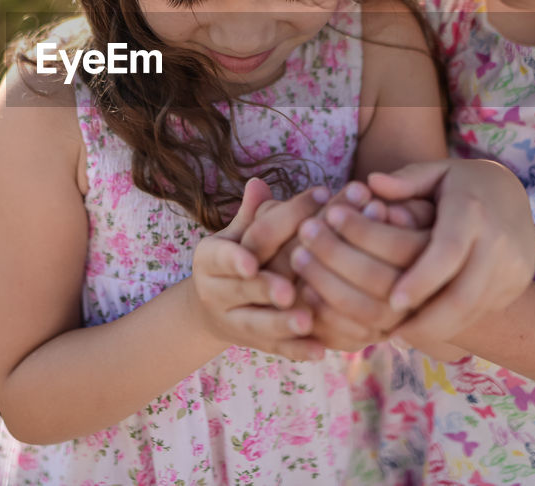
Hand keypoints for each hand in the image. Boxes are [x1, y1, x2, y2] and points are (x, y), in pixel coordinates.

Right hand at [190, 178, 322, 359]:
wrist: (212, 310)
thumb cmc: (239, 258)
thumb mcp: (240, 234)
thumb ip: (254, 214)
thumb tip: (258, 182)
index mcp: (211, 255)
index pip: (250, 235)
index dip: (286, 216)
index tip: (324, 194)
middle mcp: (215, 289)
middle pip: (249, 281)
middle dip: (274, 278)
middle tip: (298, 274)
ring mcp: (232, 320)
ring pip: (256, 320)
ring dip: (281, 320)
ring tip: (305, 319)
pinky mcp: (253, 344)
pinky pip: (275, 348)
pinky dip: (296, 351)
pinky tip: (319, 351)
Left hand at [294, 159, 533, 349]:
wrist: (515, 191)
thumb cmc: (462, 182)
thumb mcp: (436, 171)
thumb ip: (405, 179)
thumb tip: (372, 182)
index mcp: (472, 209)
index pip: (447, 251)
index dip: (421, 279)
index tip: (393, 302)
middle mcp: (498, 240)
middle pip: (465, 294)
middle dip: (429, 322)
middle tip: (394, 336)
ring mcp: (513, 265)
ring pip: (475, 310)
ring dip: (438, 330)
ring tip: (403, 337)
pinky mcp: (518, 282)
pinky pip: (484, 311)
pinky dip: (454, 325)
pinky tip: (426, 330)